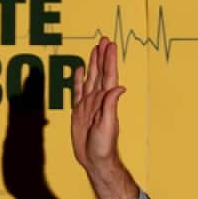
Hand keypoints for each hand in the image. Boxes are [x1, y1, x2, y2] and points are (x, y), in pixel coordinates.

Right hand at [71, 36, 124, 171]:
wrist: (94, 159)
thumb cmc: (104, 146)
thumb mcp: (108, 125)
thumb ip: (111, 105)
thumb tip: (119, 87)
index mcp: (106, 101)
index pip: (108, 75)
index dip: (109, 60)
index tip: (110, 45)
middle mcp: (98, 99)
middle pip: (100, 73)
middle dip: (102, 56)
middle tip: (104, 40)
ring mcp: (88, 104)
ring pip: (90, 78)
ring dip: (93, 63)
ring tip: (94, 49)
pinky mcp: (79, 111)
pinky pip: (78, 91)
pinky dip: (79, 79)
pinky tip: (80, 69)